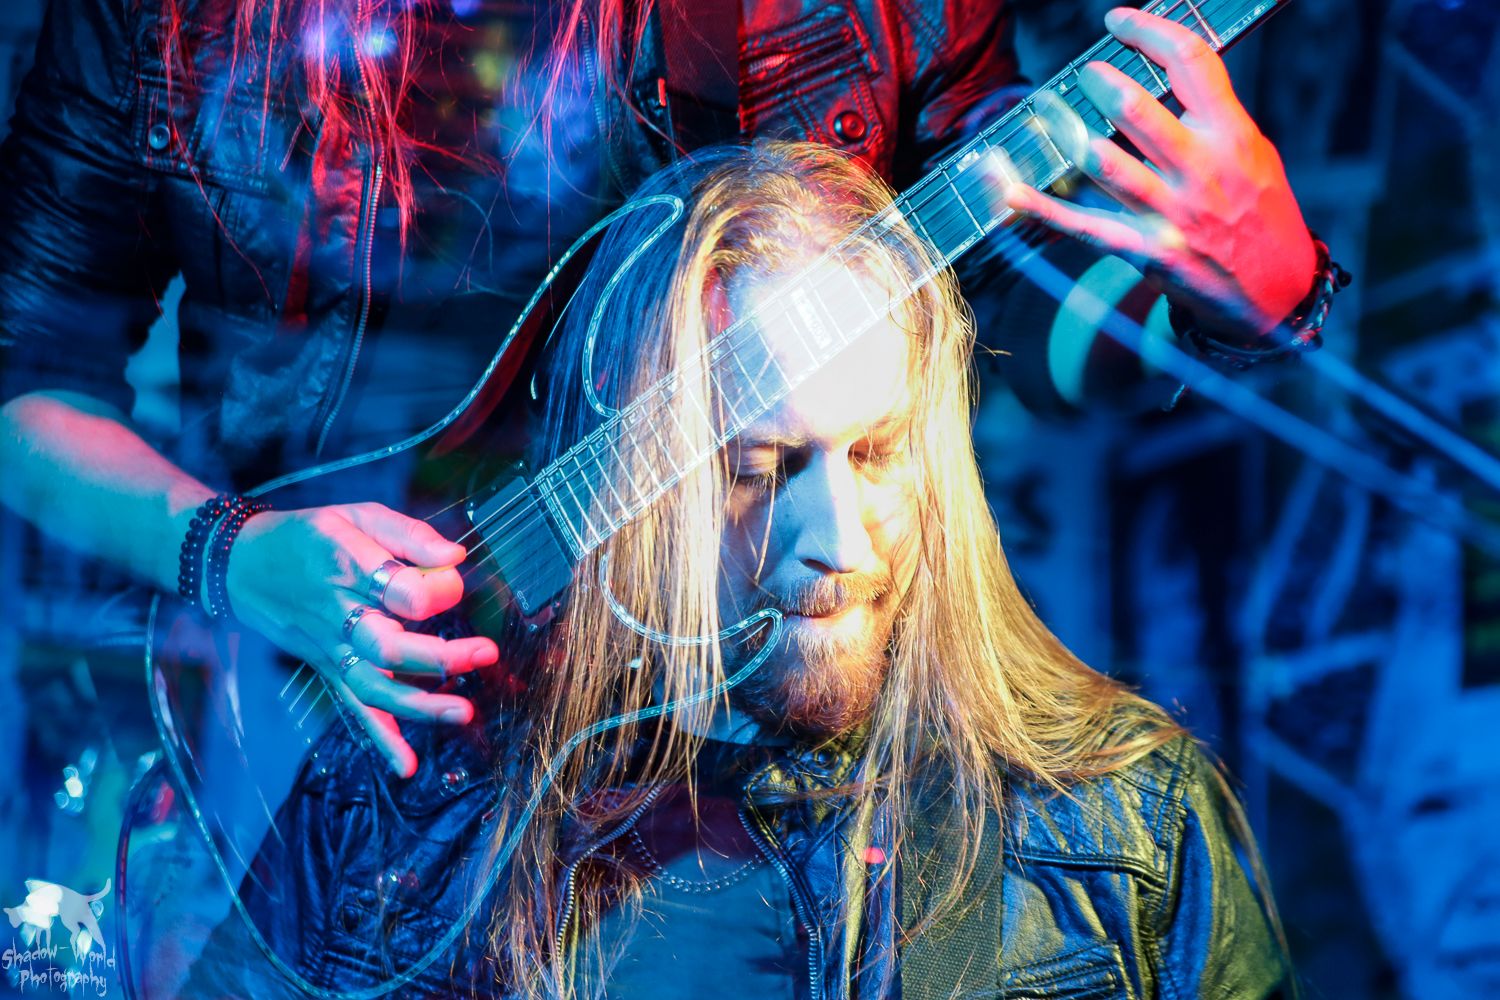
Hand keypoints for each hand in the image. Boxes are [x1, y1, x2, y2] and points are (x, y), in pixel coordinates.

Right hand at [225, 502, 499, 777]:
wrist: (243, 563)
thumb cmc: (310, 535)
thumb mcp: (358, 515)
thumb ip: (410, 534)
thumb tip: (456, 556)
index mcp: (349, 569)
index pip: (402, 592)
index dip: (438, 589)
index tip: (454, 579)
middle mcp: (337, 615)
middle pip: (390, 648)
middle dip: (442, 657)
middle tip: (486, 653)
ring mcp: (329, 649)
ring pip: (373, 688)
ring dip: (419, 706)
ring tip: (463, 714)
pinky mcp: (325, 669)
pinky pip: (353, 708)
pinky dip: (379, 739)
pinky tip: (406, 766)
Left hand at [1004, 7, 1315, 342]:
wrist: (1275, 293)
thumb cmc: (1261, 216)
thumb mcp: (1255, 154)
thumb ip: (1213, 117)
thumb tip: (1165, 76)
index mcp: (1231, 136)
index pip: (1190, 62)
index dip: (1149, 30)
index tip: (1119, 21)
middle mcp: (1200, 171)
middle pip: (1135, 108)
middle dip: (1100, 83)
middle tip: (1088, 76)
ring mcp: (1170, 213)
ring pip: (1104, 162)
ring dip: (1070, 133)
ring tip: (1053, 113)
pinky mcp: (1146, 251)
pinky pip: (1084, 226)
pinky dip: (1043, 208)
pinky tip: (1010, 191)